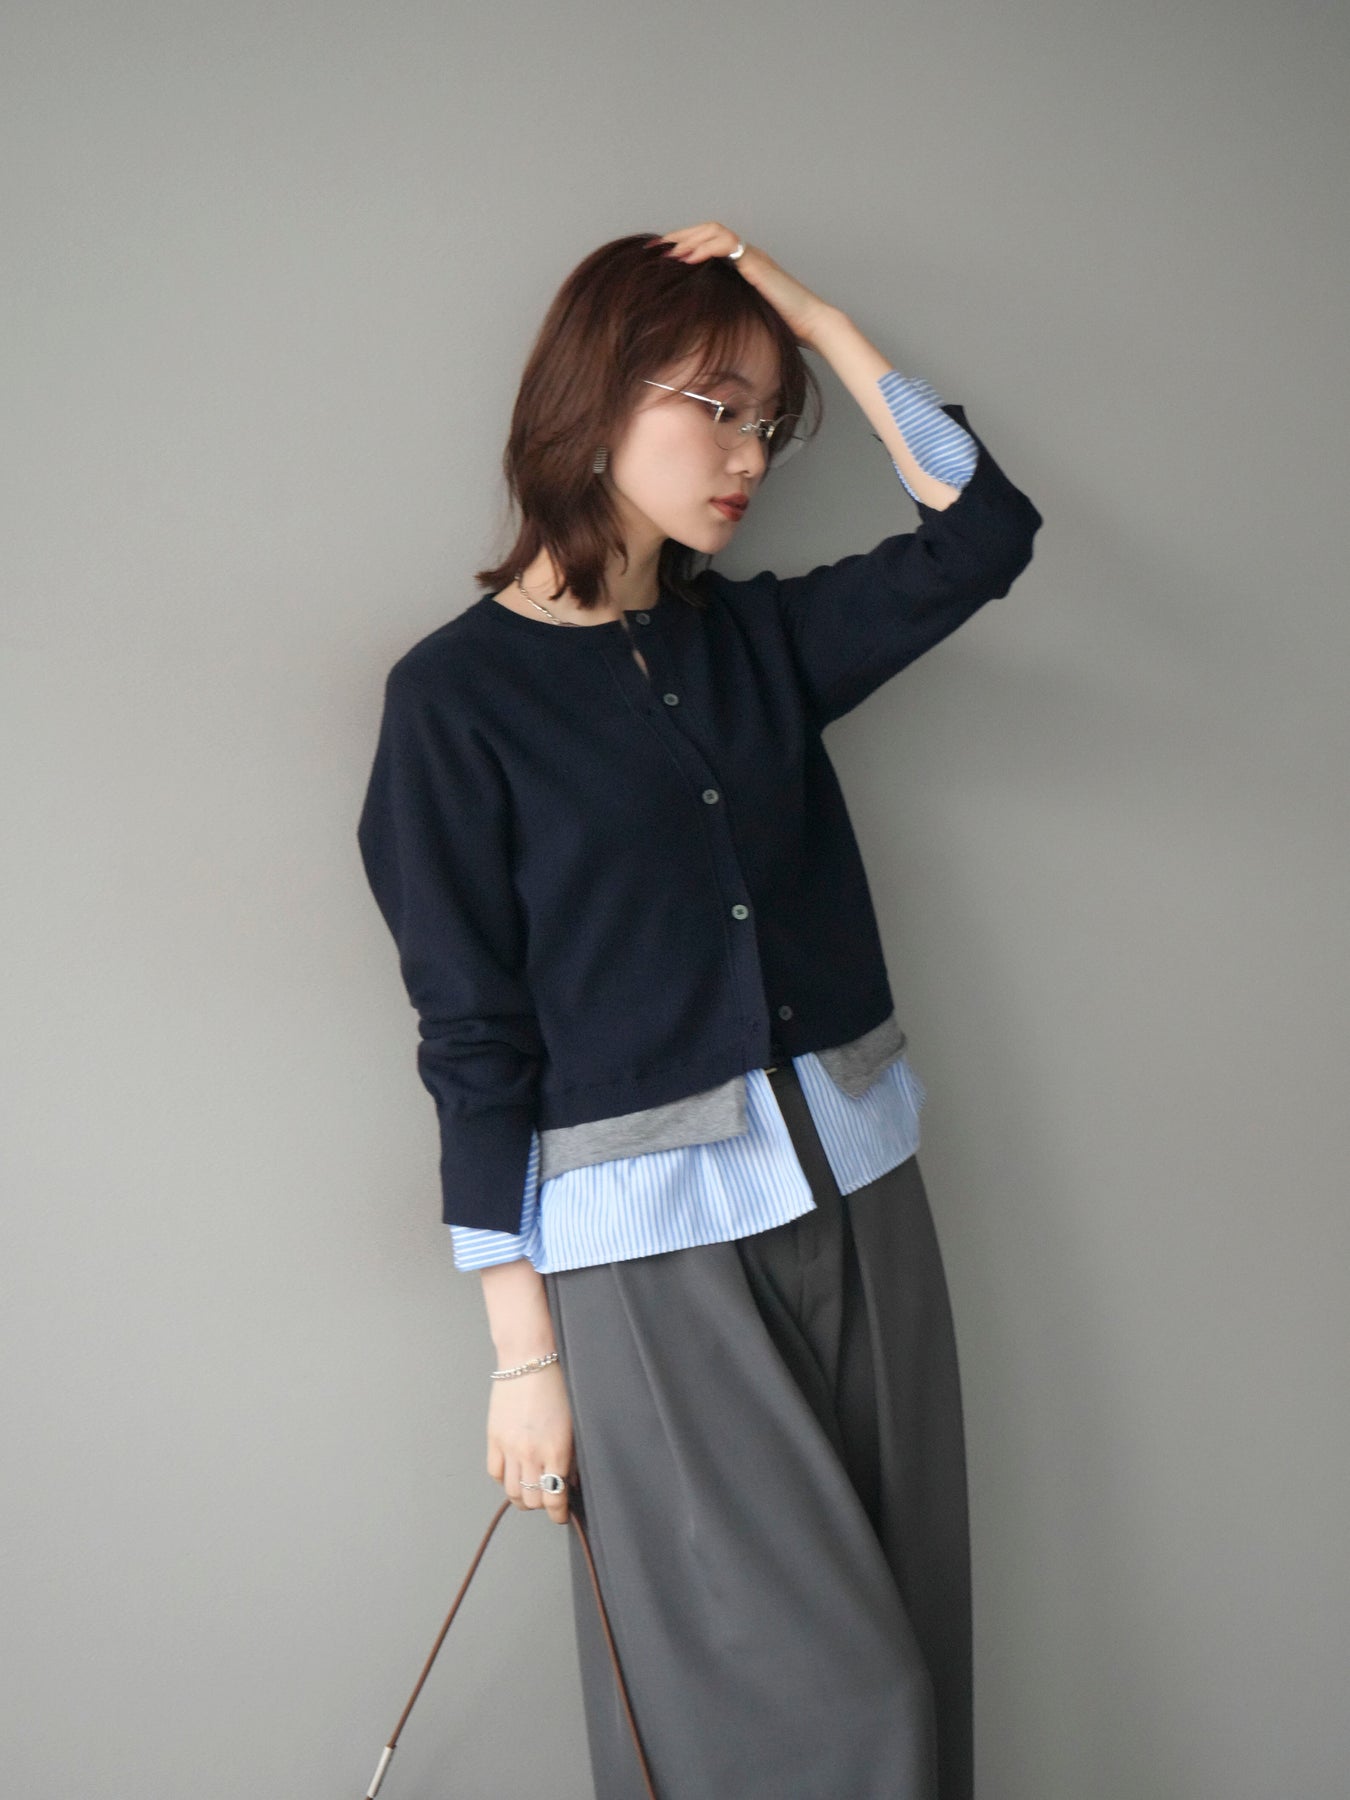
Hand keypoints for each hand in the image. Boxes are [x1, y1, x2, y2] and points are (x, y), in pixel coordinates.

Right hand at [486, 1362, 575, 1524]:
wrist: (529, 1359)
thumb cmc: (557, 1385)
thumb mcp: (575, 1423)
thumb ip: (572, 1456)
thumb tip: (570, 1481)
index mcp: (556, 1449)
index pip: (555, 1498)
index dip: (559, 1513)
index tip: (561, 1514)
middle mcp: (531, 1453)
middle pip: (533, 1500)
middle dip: (543, 1505)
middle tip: (549, 1499)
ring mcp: (509, 1447)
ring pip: (512, 1492)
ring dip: (522, 1498)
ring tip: (531, 1492)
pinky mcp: (494, 1438)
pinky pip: (495, 1473)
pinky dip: (504, 1480)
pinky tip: (514, 1475)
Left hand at [647, 223, 832, 348]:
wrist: (809, 324)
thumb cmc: (780, 324)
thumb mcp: (741, 313)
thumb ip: (722, 306)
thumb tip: (694, 317)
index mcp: (740, 263)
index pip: (706, 241)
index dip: (681, 244)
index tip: (657, 255)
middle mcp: (745, 253)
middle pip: (705, 229)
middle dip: (677, 236)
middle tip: (652, 248)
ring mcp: (751, 255)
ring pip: (713, 230)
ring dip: (687, 238)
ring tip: (667, 253)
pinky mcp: (756, 264)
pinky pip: (726, 244)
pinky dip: (704, 248)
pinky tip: (687, 260)